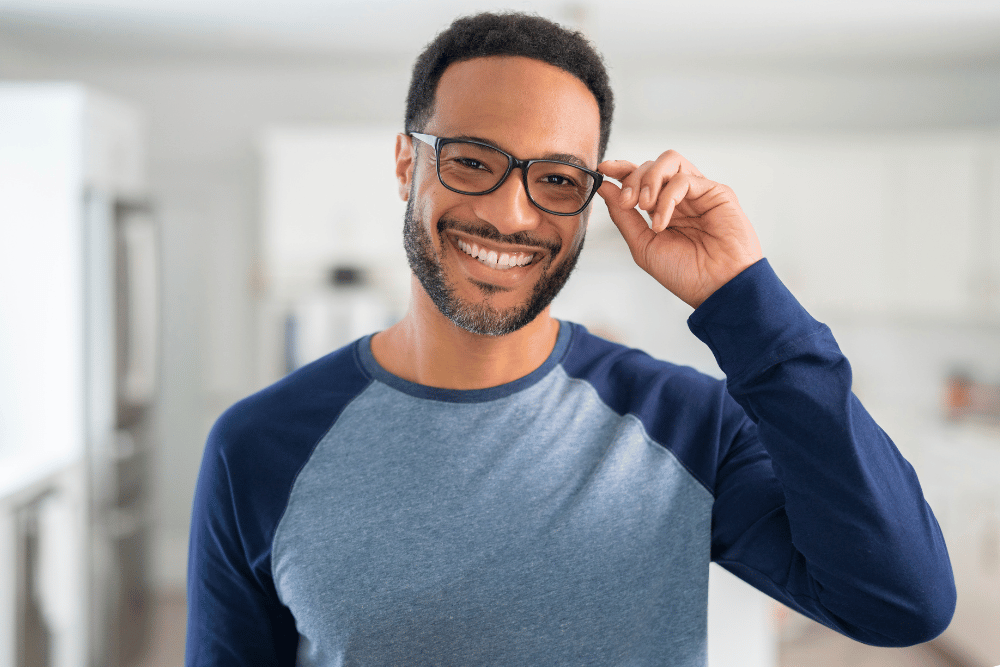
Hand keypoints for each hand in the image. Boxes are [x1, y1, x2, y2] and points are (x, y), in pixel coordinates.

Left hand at [597, 150, 762, 308]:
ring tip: (644, 206)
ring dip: (650, 178)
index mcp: (661, 209)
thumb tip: (605, 187)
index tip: (604, 169)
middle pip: (651, 165)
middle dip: (633, 180)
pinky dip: (667, 197)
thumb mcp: (643, 245)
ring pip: (669, 161)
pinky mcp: (716, 192)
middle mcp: (680, 197)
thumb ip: (623, 216)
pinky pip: (685, 179)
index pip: (640, 178)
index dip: (621, 169)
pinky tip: (663, 221)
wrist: (715, 288)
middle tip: (627, 203)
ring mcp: (698, 192)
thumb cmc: (685, 273)